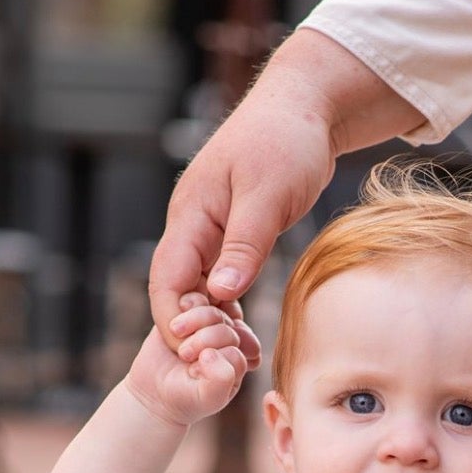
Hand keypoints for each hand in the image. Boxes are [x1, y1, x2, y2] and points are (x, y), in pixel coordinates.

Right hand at [125, 296, 252, 427]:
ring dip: (196, 319)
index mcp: (240, 360)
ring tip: (177, 333)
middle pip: (228, 326)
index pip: (243, 346)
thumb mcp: (207, 398)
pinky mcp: (190, 313)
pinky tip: (175, 322)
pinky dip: (187, 305)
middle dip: (206, 338)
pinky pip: (196, 297)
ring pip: (214, 310)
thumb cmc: (186, 399)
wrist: (155, 391)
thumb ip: (220, 380)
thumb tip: (213, 352)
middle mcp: (229, 341)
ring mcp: (210, 325)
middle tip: (184, 354)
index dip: (219, 353)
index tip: (196, 370)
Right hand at [148, 30, 421, 347]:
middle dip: (194, 328)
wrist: (304, 108)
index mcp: (192, 212)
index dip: (174, 318)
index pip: (166, 276)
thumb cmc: (286, 141)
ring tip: (240, 355)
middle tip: (226, 364)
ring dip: (214, 321)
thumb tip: (222, 293)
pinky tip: (245, 331)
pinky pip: (220, 278)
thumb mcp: (269, 195)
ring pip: (199, 287)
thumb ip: (245, 245)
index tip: (194, 352)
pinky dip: (229, 305)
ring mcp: (209, 228)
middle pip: (178, 288)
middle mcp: (193, 223)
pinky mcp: (230, 233)